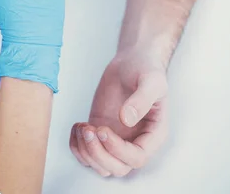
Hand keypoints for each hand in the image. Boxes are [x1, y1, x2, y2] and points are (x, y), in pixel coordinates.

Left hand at [70, 55, 168, 176]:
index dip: (117, 149)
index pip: (137, 158)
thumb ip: (141, 99)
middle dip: (99, 153)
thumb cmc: (146, 69)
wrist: (132, 62)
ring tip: (83, 126)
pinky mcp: (100, 132)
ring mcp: (116, 139)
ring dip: (86, 151)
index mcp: (153, 134)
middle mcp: (135, 141)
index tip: (102, 129)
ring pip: (101, 165)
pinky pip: (86, 153)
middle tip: (89, 130)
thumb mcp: (151, 80)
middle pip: (118, 168)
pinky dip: (77, 146)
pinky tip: (78, 125)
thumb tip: (126, 119)